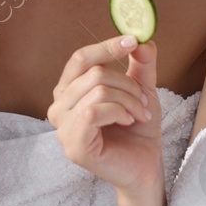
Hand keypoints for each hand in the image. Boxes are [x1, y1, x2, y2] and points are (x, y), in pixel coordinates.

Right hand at [48, 34, 161, 199]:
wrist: (146, 165)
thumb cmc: (139, 130)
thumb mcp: (142, 89)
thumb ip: (141, 64)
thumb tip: (142, 40)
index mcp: (69, 92)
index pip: (80, 59)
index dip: (106, 47)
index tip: (133, 41)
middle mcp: (59, 108)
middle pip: (93, 73)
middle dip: (128, 84)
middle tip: (145, 100)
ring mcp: (63, 128)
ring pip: (97, 90)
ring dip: (129, 100)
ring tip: (140, 113)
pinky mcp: (73, 144)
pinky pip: (94, 111)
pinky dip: (119, 112)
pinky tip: (129, 122)